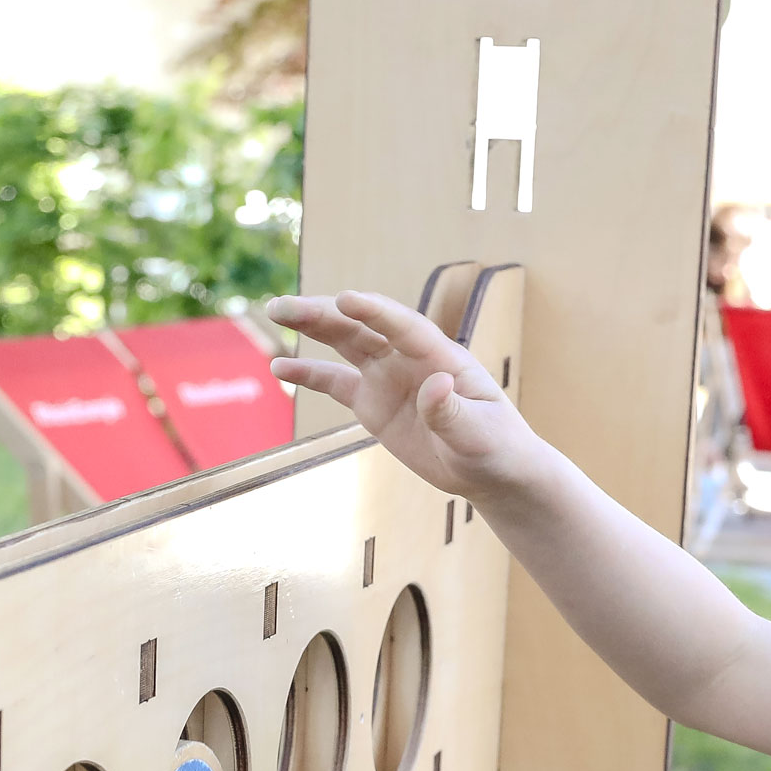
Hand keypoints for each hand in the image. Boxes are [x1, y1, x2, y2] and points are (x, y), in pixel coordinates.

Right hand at [265, 292, 548, 503]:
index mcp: (441, 357)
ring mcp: (388, 377)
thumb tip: (435, 385)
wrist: (490, 470)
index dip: (375, 312)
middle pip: (363, 327)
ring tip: (275, 313)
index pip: (404, 327)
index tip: (346, 300)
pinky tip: (278, 367)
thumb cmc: (495, 448)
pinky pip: (334, 383)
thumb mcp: (479, 434)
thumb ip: (453, 411)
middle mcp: (409, 359)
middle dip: (326, 313)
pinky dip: (308, 373)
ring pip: (344, 344)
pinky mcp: (372, 403)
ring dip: (312, 327)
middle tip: (285, 305)